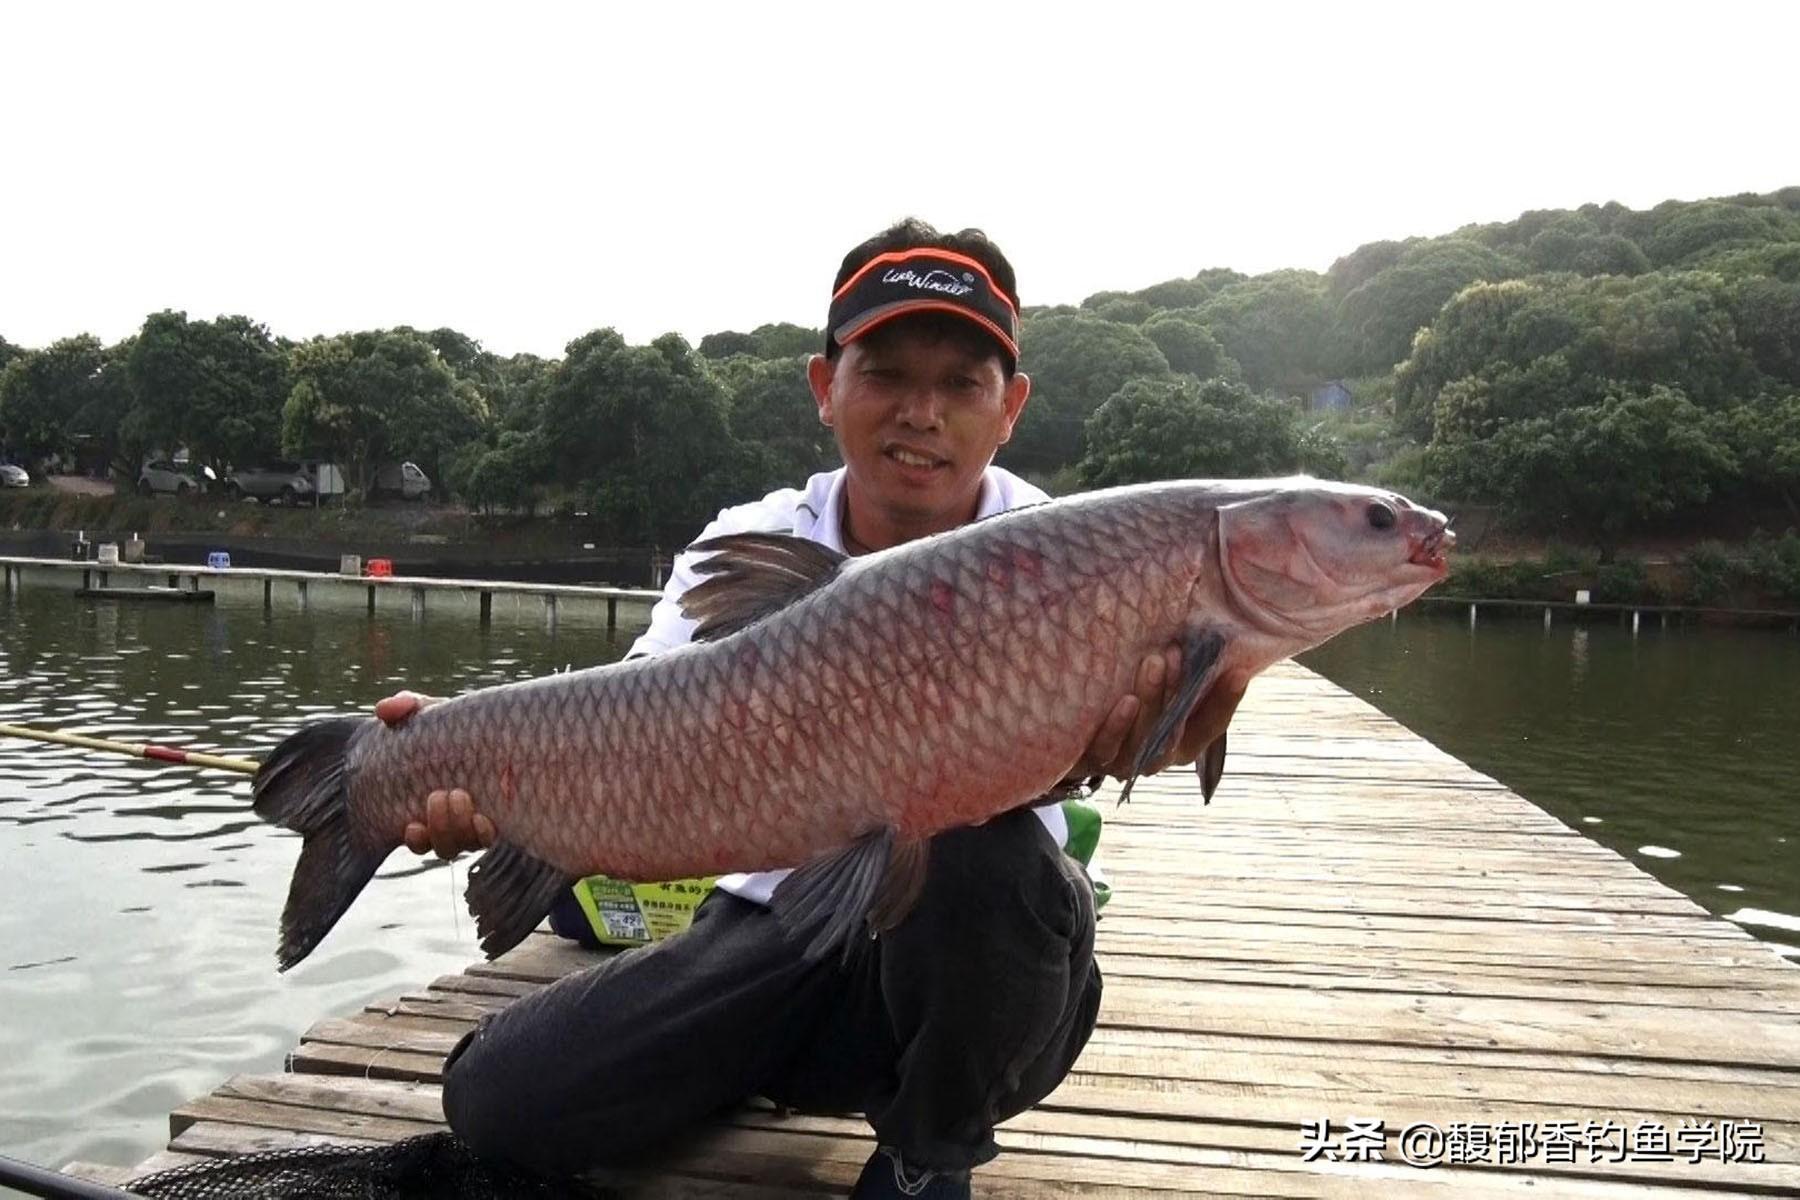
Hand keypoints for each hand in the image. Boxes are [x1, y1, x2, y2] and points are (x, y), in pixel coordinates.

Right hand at [374, 690, 496, 859]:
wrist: (496, 723)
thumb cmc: (452, 724)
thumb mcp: (427, 714)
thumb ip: (404, 709)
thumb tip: (384, 709)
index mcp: (432, 806)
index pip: (419, 838)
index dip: (417, 840)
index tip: (411, 825)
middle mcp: (456, 821)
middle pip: (445, 846)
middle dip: (441, 828)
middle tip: (441, 795)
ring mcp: (480, 818)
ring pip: (467, 844)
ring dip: (460, 829)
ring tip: (460, 796)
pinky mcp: (506, 813)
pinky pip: (492, 836)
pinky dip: (485, 832)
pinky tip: (484, 819)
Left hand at [1070, 646, 1249, 782]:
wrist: (1064, 738)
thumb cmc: (1122, 705)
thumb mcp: (1155, 689)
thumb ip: (1180, 673)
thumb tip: (1214, 634)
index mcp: (1180, 743)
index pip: (1211, 725)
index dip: (1226, 702)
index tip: (1238, 671)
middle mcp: (1155, 757)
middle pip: (1174, 731)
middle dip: (1178, 691)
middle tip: (1176, 652)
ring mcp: (1124, 763)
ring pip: (1143, 739)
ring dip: (1152, 699)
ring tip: (1153, 662)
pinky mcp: (1090, 762)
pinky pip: (1106, 750)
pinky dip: (1117, 727)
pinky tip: (1125, 701)